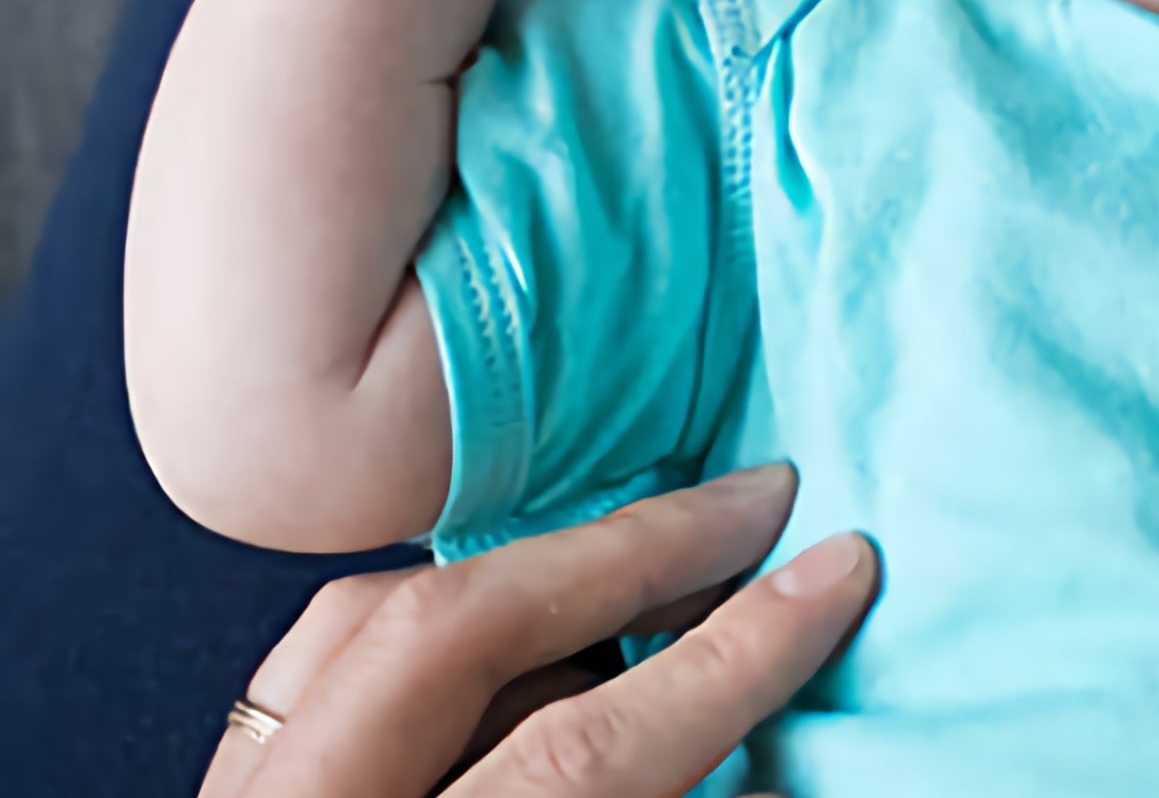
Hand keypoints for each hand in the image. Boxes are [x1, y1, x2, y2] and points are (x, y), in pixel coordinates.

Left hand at [199, 466, 875, 797]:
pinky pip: (310, 665)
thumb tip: (752, 719)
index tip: (838, 572)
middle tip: (759, 496)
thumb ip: (650, 796)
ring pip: (362, 621)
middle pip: (458, 628)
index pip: (583, 749)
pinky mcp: (216, 794)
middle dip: (628, 550)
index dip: (732, 657)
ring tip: (645, 554)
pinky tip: (509, 624)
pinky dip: (420, 621)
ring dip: (524, 570)